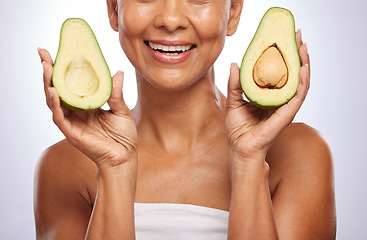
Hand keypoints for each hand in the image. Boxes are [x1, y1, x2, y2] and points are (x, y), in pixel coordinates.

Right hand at [38, 48, 136, 169]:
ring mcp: (72, 122)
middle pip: (58, 89)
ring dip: (48, 83)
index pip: (71, 84)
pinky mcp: (72, 133)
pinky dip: (55, 104)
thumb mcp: (121, 110)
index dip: (63, 69)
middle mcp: (76, 112)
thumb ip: (116, 93)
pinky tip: (53, 90)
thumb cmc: (123, 136)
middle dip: (49, 71)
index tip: (58, 51)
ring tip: (46, 67)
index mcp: (86, 105)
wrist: (125, 157)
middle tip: (43, 53)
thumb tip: (118, 72)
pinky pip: (59, 117)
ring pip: (54, 101)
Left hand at [226, 30, 309, 161]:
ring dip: (304, 64)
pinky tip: (303, 68)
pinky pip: (298, 96)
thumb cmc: (238, 129)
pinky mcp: (287, 114)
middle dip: (296, 55)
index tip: (283, 39)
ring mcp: (285, 107)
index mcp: (268, 97)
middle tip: (297, 36)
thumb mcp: (234, 101)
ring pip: (300, 83)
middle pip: (292, 74)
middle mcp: (279, 100)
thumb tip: (235, 63)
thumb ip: (235, 84)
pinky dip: (303, 82)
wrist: (240, 149)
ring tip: (303, 47)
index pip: (280, 73)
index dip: (283, 57)